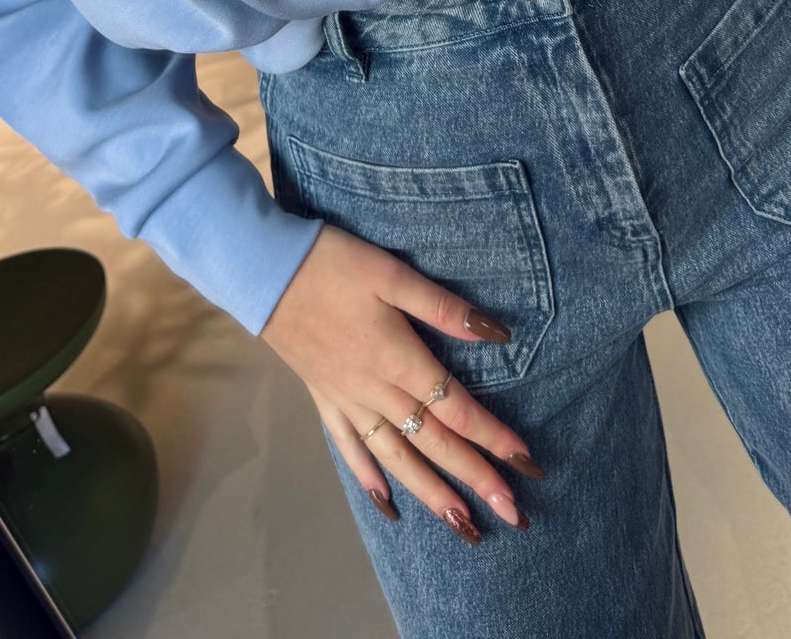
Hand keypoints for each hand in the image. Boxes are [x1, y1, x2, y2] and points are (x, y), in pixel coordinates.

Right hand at [259, 223, 543, 539]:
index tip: (526, 462)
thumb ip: (442, 307)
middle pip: (434, 443)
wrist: (264, 273)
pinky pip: (350, 450)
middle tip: (514, 514)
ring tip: (463, 526)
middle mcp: (376, 392)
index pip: (456, 408)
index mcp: (398, 359)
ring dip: (432, 494)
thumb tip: (496, 334)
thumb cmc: (332, 265)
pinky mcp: (323, 400)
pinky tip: (388, 504)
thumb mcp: (391, 273)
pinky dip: (370, 481)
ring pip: (396, 459)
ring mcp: (347, 401)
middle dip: (476, 479)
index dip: (493, 437)